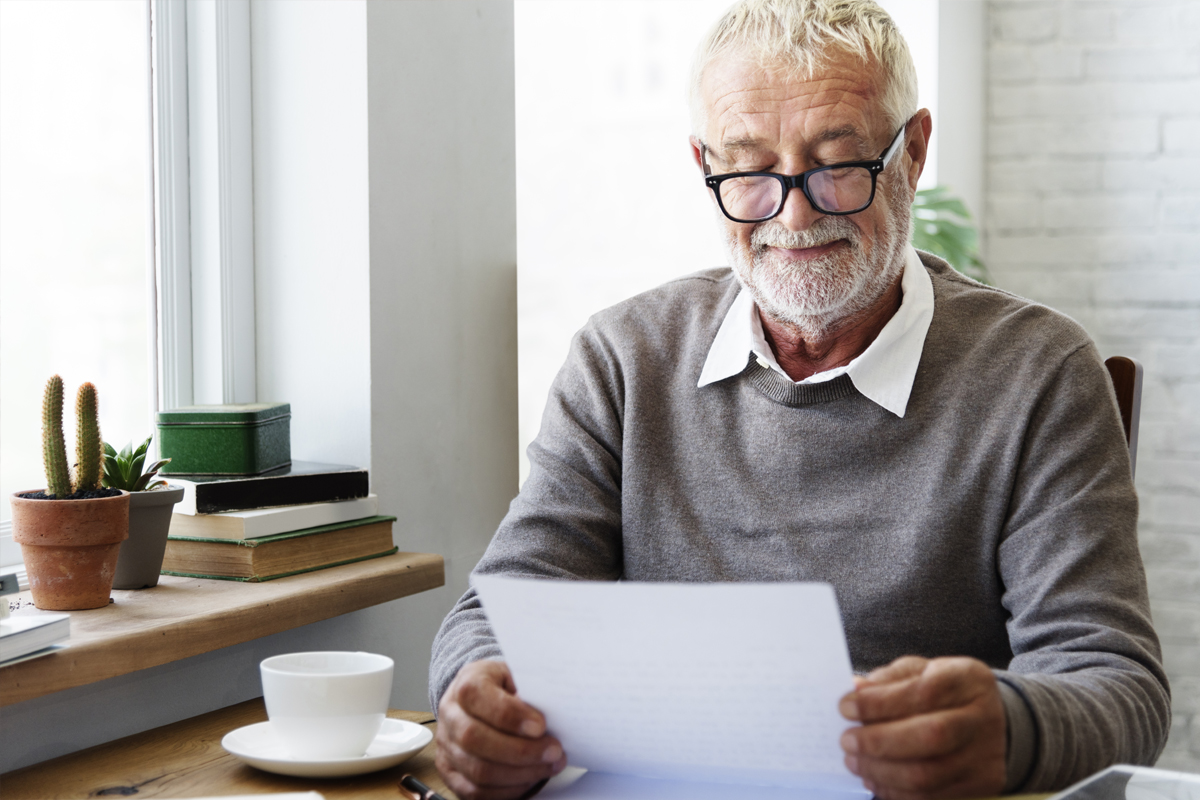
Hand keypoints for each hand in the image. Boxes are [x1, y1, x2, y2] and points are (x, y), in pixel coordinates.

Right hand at [436, 659, 566, 799]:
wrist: (481, 698)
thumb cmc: (505, 687)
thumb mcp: (516, 676)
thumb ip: (529, 692)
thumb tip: (553, 716)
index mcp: (466, 682)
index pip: (479, 698)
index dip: (510, 715)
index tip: (541, 726)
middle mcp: (450, 714)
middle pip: (475, 739)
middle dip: (521, 751)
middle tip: (554, 751)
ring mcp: (446, 746)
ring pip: (478, 770)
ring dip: (520, 773)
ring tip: (549, 766)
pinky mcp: (450, 772)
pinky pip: (476, 791)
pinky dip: (508, 789)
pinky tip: (530, 779)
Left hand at [838, 656, 1005, 799]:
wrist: (990, 719)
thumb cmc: (945, 690)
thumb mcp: (920, 670)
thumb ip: (889, 679)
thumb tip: (857, 690)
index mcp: (967, 679)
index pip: (923, 692)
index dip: (880, 703)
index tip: (846, 707)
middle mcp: (983, 718)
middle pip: (931, 736)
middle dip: (879, 741)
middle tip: (846, 740)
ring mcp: (985, 755)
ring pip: (929, 774)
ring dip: (881, 771)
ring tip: (854, 761)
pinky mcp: (981, 785)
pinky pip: (932, 797)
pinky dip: (895, 792)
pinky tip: (874, 779)